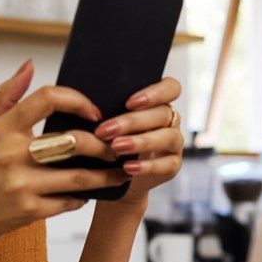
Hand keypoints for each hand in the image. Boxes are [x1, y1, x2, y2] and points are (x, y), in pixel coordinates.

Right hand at [0, 60, 129, 248]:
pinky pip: (68, 202)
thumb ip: (6, 95)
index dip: (77, 100)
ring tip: (119, 172)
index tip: (94, 112)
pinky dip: (83, 197)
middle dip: (102, 144)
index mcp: (2, 129)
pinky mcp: (28, 211)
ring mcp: (21, 184)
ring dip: (105, 175)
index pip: (47, 99)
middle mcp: (12, 155)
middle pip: (73, 141)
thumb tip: (30, 65)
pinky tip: (87, 193)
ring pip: (79, 176)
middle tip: (115, 146)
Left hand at [93, 77, 184, 208]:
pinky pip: (166, 165)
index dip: (154, 93)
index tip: (129, 103)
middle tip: (105, 130)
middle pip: (162, 113)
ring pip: (167, 137)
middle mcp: (170, 120)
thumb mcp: (109, 121)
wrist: (115, 173)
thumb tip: (87, 103)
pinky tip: (127, 167)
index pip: (170, 87)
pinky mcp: (173, 165)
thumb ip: (108, 109)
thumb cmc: (111, 140)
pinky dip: (146, 166)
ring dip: (140, 142)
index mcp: (158, 103)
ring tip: (115, 147)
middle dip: (132, 121)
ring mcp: (174, 143)